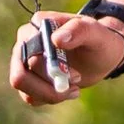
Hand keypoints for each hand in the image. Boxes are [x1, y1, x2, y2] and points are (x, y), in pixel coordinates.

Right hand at [6, 10, 123, 107]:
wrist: (102, 56)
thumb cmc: (99, 40)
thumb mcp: (96, 33)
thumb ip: (79, 31)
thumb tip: (56, 39)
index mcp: (37, 26)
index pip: (28, 52)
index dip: (48, 69)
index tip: (75, 75)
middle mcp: (25, 43)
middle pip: (21, 74)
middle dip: (50, 84)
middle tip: (77, 81)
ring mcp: (23, 62)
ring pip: (23, 88)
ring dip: (51, 93)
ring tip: (75, 89)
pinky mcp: (29, 79)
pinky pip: (30, 97)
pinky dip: (50, 98)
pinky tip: (69, 91)